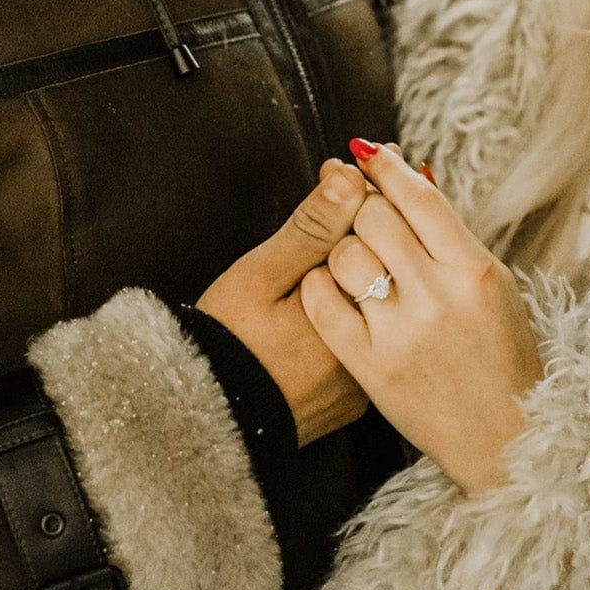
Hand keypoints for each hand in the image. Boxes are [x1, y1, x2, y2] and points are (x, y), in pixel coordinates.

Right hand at [194, 159, 374, 447]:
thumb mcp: (260, 276)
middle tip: (349, 184)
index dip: (367, 196)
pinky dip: (357, 314)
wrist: (202, 422)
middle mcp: (371, 353)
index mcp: (353, 318)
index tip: (350, 167)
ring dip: (366, 271)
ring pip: (378, 309)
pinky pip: (368, 343)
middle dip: (372, 228)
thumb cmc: (225, 344)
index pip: (379, 241)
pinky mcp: (354, 400)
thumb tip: (350, 178)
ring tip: (336, 238)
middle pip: (387, 274)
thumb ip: (311, 229)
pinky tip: (332, 296)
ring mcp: (364, 381)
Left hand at [299, 140, 545, 496]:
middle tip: (363, 217)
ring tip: (357, 264)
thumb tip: (408, 173)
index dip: (386, 167)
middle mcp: (439, 298)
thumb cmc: (501, 352)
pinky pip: (323, 305)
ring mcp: (403, 334)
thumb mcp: (493, 285)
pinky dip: (322, 287)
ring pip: (344, 256)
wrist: (503, 437)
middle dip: (363, 209)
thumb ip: (450, 233)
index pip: (419, 197)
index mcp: (474, 271)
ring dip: (343, 251)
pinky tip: (334, 289)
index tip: (365, 152)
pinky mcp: (372, 369)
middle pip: (374, 217)